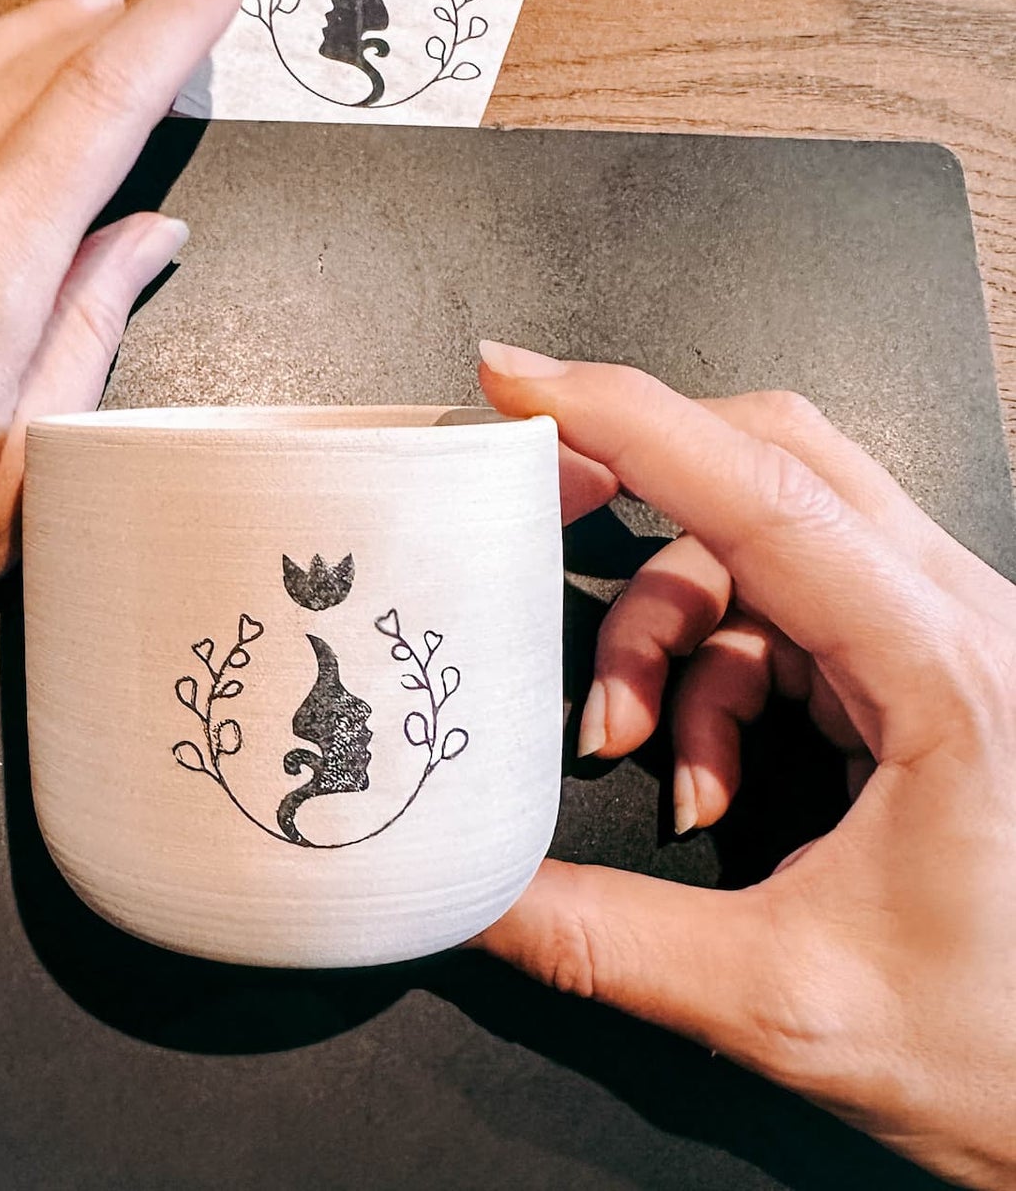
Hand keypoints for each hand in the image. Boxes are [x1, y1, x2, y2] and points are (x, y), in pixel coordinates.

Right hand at [476, 342, 1015, 1186]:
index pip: (763, 492)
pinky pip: (777, 614)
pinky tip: (697, 772)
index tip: (521, 382)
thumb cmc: (1014, 1048)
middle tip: (537, 501)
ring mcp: (937, 635)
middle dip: (637, 482)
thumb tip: (470, 897)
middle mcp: (953, 623)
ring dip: (665, 629)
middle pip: (772, 463)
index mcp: (944, 673)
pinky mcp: (915, 666)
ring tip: (628, 747)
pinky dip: (705, 673)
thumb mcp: (789, 1005)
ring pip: (760, 543)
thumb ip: (606, 943)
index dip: (628, 418)